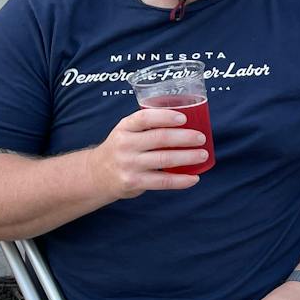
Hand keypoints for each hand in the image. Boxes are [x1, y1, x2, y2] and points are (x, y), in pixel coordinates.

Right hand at [89, 107, 208, 198]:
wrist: (96, 175)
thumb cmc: (121, 149)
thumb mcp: (126, 132)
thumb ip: (147, 126)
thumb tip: (187, 122)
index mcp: (124, 127)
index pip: (144, 118)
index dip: (165, 117)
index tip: (184, 118)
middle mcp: (125, 145)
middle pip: (159, 138)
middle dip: (185, 137)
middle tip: (201, 138)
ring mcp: (129, 164)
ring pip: (164, 160)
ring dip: (188, 157)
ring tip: (203, 155)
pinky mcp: (133, 182)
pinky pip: (162, 181)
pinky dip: (181, 181)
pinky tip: (194, 178)